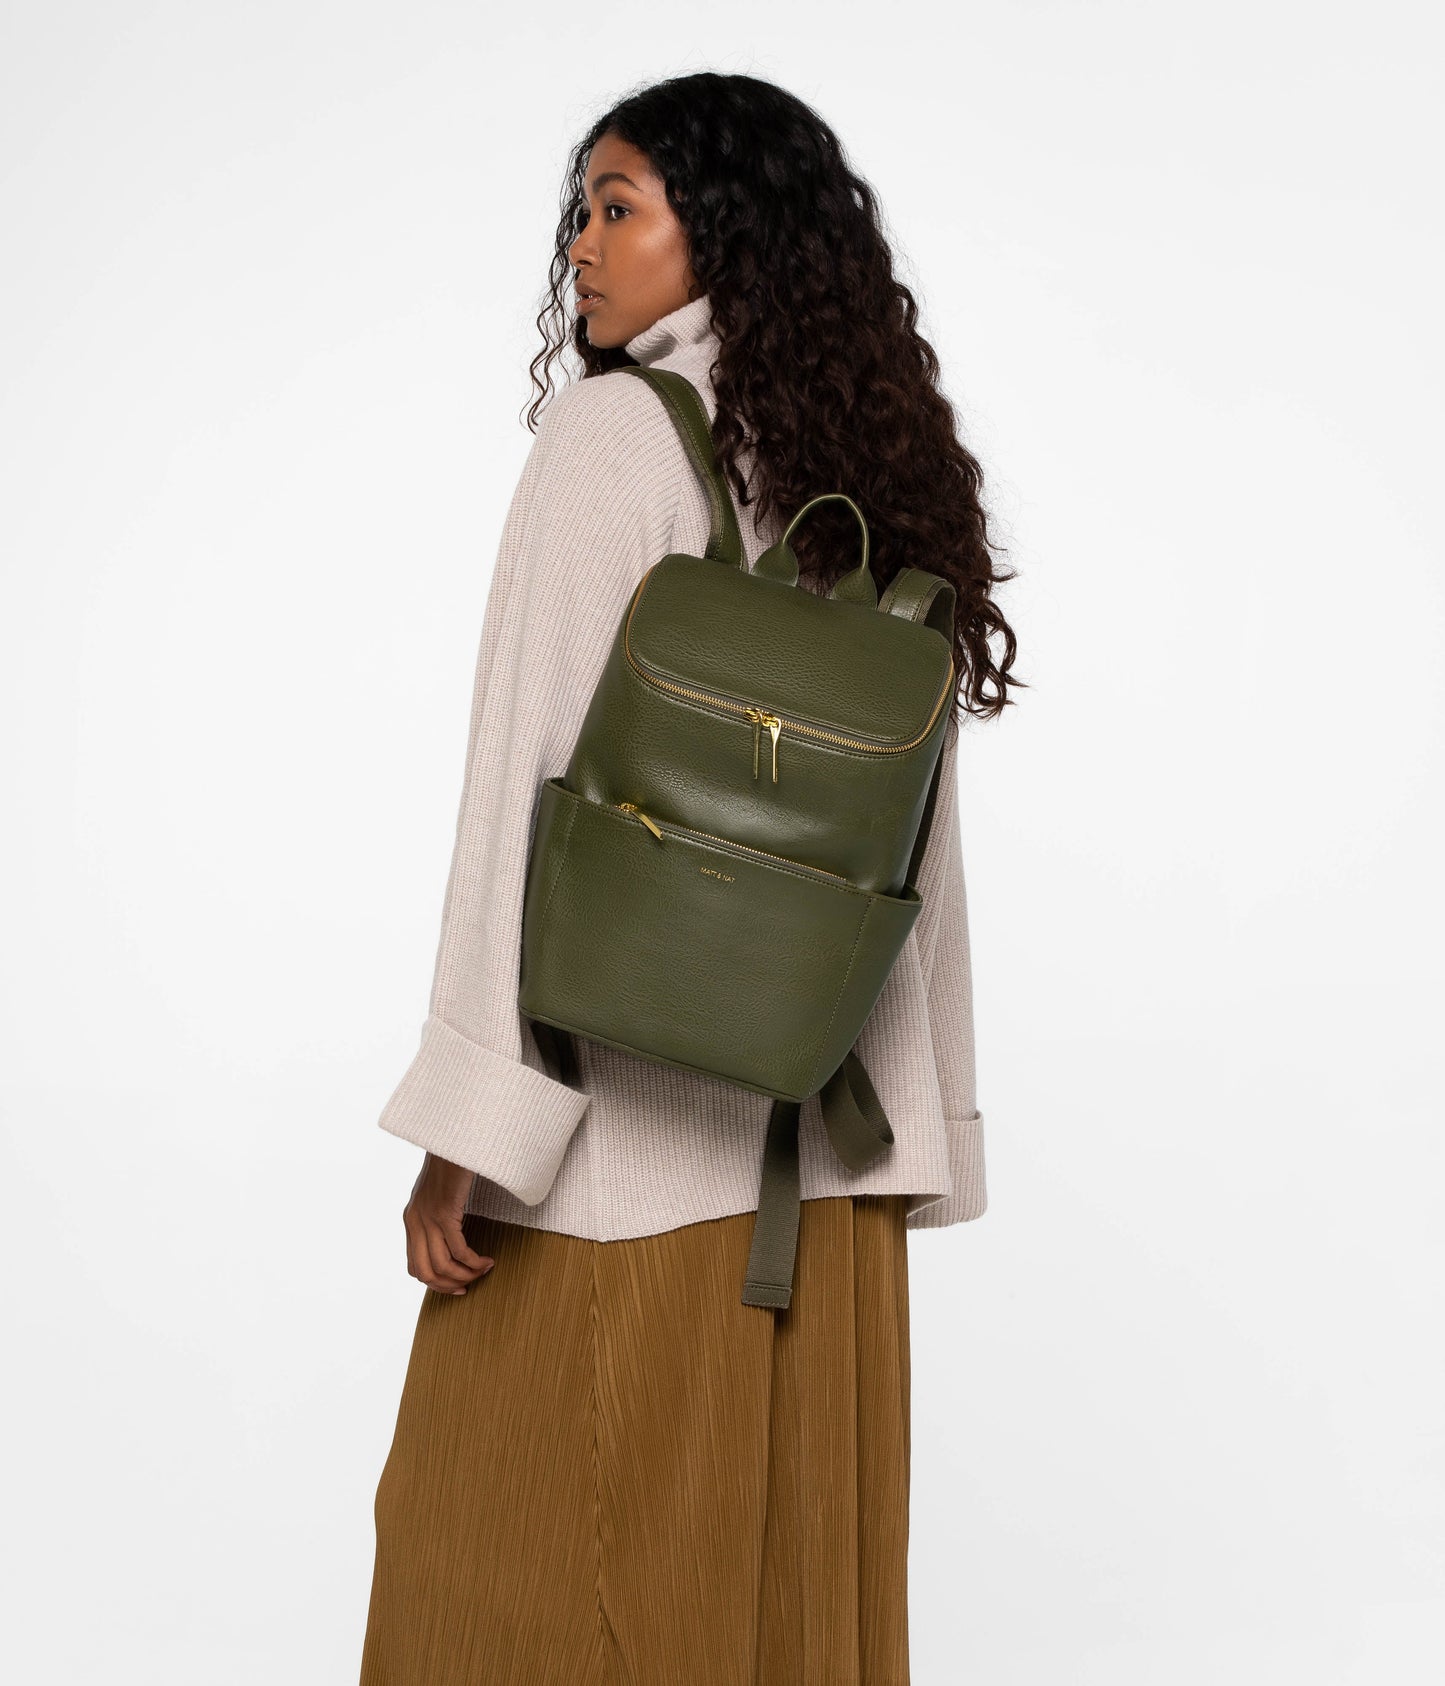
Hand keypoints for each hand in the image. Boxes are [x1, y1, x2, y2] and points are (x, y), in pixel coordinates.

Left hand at [403, 1152, 494, 1294]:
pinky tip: (487, 1260)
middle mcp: (415, 1222)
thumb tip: (452, 1238)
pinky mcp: (444, 1212)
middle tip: (469, 1285)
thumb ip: (437, 1215)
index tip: (457, 1285)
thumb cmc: (453, 1163)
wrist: (454, 1139)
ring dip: (465, 1275)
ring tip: (483, 1270)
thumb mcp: (438, 1194)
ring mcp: (427, 1218)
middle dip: (448, 1285)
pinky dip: (474, 1261)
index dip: (435, 1283)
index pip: (415, 1267)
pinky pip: (458, 1250)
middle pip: (425, 1273)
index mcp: (411, 1219)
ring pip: (442, 1265)